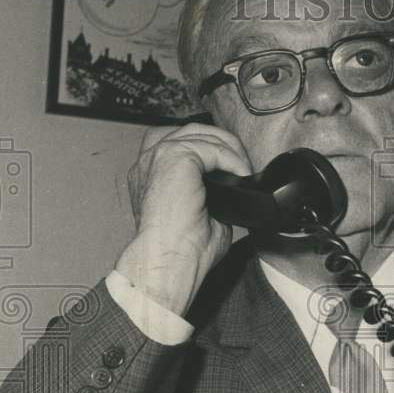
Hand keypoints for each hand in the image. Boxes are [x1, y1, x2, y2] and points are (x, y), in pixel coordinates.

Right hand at [114, 122, 250, 316]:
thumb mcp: (202, 216)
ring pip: (201, 132)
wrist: (169, 262)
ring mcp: (158, 156)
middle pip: (190, 130)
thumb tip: (235, 192)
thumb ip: (212, 196)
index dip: (210, 149)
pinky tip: (240, 174)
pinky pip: (211, 146)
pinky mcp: (174, 158)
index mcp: (151, 175)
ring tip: (244, 169)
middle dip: (222, 142)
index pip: (180, 143)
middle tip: (243, 166)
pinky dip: (231, 158)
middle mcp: (149, 162)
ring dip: (229, 148)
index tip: (232, 168)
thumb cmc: (179, 251)